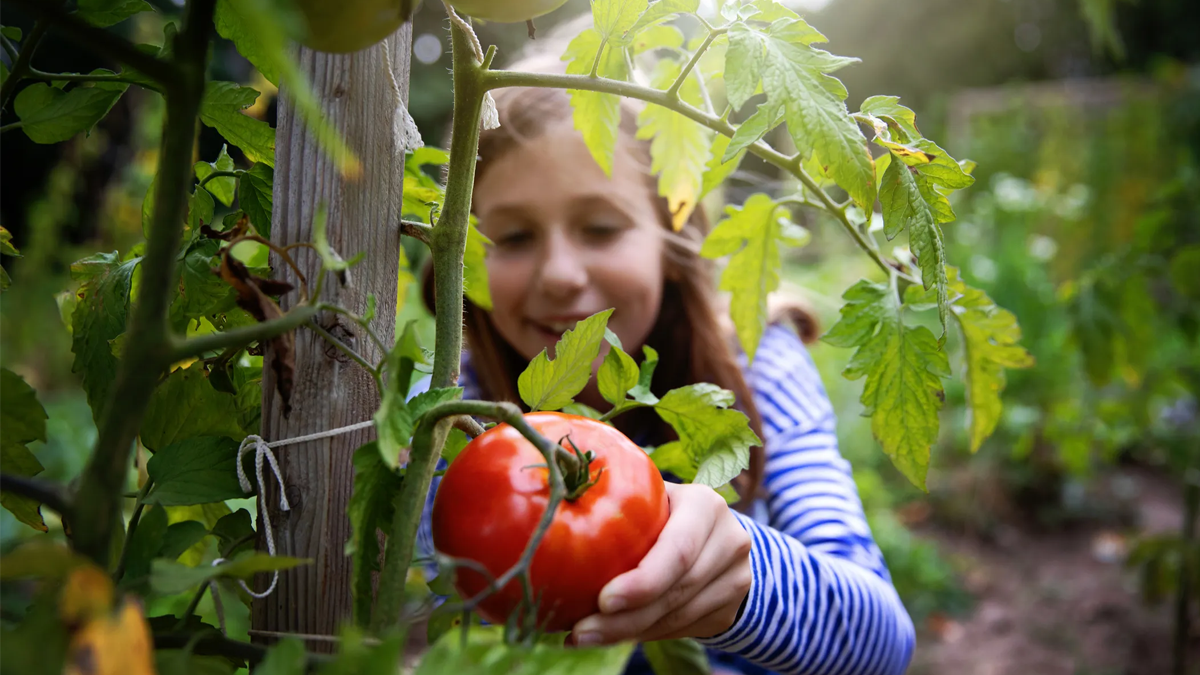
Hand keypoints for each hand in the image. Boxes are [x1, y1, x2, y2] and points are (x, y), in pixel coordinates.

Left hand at [569, 482, 751, 645]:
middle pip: (676, 591)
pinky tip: (612, 635)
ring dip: (628, 632)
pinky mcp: (729, 609)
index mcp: (706, 505)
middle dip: (625, 618)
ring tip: (585, 636)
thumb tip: (561, 508)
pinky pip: (681, 630)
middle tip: (581, 631)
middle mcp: (730, 540)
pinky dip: (644, 635)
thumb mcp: (650, 497)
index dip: (642, 581)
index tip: (603, 600)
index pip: (678, 550)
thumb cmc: (664, 511)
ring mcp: (736, 578)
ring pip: (677, 618)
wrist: (716, 536)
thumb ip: (620, 500)